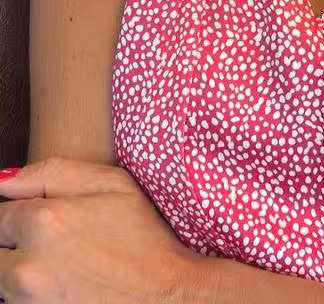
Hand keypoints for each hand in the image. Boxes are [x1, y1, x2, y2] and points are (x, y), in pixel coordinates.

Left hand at [0, 156, 201, 302]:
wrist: (168, 297)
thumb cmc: (145, 240)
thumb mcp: (111, 184)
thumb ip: (51, 173)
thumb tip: (4, 181)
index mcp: (43, 223)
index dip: (19, 216)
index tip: (42, 222)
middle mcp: (28, 268)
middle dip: (15, 246)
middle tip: (52, 246)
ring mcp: (31, 303)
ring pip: (4, 284)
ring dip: (21, 275)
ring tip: (60, 269)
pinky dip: (33, 296)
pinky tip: (63, 288)